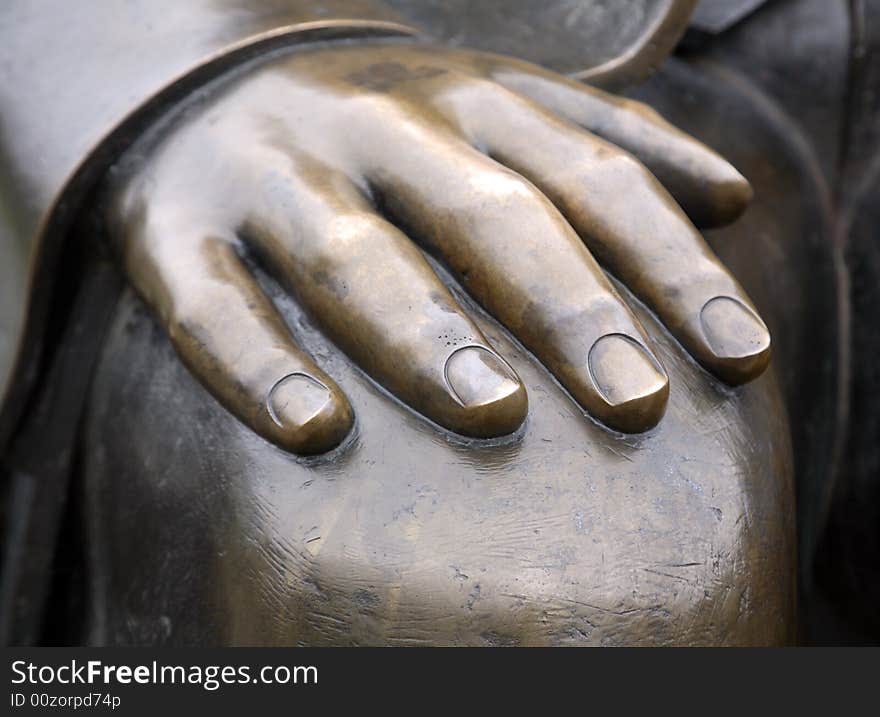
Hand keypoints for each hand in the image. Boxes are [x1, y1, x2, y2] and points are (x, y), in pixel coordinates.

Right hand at [107, 42, 768, 453]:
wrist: (207, 80)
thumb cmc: (383, 127)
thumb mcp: (500, 106)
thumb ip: (608, 144)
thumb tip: (731, 198)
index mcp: (467, 100)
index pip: (593, 180)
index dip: (673, 268)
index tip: (737, 359)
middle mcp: (374, 127)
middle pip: (486, 214)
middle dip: (566, 307)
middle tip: (635, 402)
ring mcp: (273, 176)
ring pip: (352, 258)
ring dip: (425, 334)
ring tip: (495, 410)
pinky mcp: (172, 230)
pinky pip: (212, 306)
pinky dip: (257, 366)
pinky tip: (315, 430)